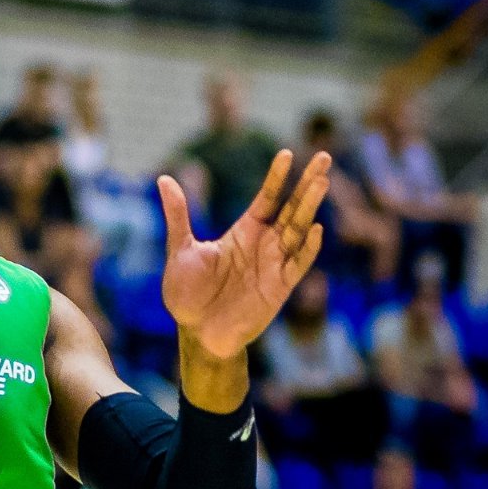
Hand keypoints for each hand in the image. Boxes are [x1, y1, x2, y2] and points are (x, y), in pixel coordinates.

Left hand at [157, 150, 329, 360]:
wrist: (196, 334)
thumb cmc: (188, 295)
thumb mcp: (179, 249)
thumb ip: (178, 215)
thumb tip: (164, 179)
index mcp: (244, 232)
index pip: (266, 198)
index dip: (277, 177)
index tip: (287, 154)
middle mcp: (264, 244)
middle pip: (291, 207)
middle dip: (307, 183)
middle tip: (324, 157)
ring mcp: (274, 265)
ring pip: (298, 229)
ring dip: (310, 206)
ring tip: (322, 181)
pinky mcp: (279, 288)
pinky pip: (297, 264)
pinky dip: (307, 248)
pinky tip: (317, 228)